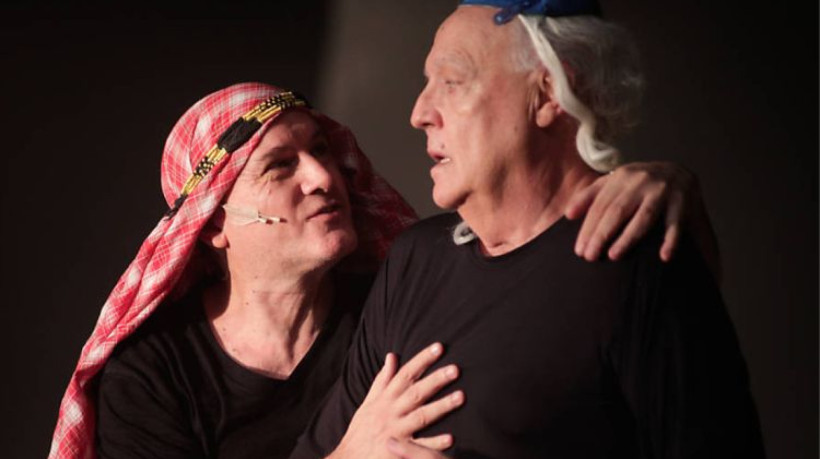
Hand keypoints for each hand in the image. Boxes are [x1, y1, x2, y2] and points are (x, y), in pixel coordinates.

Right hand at [329, 343, 462, 458]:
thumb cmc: (361, 429)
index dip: (421, 360)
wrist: (348, 458)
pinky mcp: (399, 452)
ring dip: (441, 407)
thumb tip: (392, 356)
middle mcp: (391, 412)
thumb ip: (383, 379)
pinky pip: (419, 447)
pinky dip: (434, 442)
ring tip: (461, 397)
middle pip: (415, 393)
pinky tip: (450, 438)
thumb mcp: (368, 402)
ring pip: (420, 416)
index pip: (405, 374)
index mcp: (385, 399)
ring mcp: (396, 432)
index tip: (438, 348)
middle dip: (435, 380)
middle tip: (455, 369)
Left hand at [566, 162, 717, 275]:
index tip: (580, 250)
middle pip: (617, 211)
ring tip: (614, 255)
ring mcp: (663, 191)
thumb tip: (568, 214)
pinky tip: (663, 256)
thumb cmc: (638, 183)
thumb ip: (590, 196)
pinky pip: (676, 224)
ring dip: (628, 237)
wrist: (678, 170)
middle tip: (590, 257)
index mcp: (621, 177)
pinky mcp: (683, 201)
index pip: (600, 206)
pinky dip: (671, 240)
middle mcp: (641, 182)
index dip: (588, 228)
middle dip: (602, 235)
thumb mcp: (614, 183)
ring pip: (644, 217)